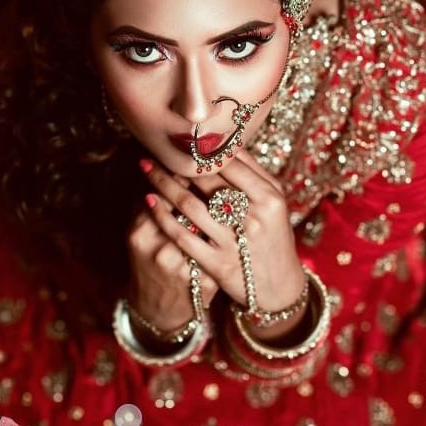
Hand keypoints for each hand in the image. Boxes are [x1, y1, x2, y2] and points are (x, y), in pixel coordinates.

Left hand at [141, 149, 306, 340]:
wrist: (279, 287)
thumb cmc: (274, 237)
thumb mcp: (275, 203)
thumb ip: (254, 173)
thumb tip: (226, 140)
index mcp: (269, 198)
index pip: (230, 164)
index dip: (203, 149)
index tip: (182, 137)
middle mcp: (252, 218)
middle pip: (207, 181)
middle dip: (178, 162)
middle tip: (157, 148)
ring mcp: (233, 242)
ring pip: (189, 205)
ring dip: (163, 183)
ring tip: (147, 168)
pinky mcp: (217, 264)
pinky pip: (182, 235)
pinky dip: (162, 216)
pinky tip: (148, 201)